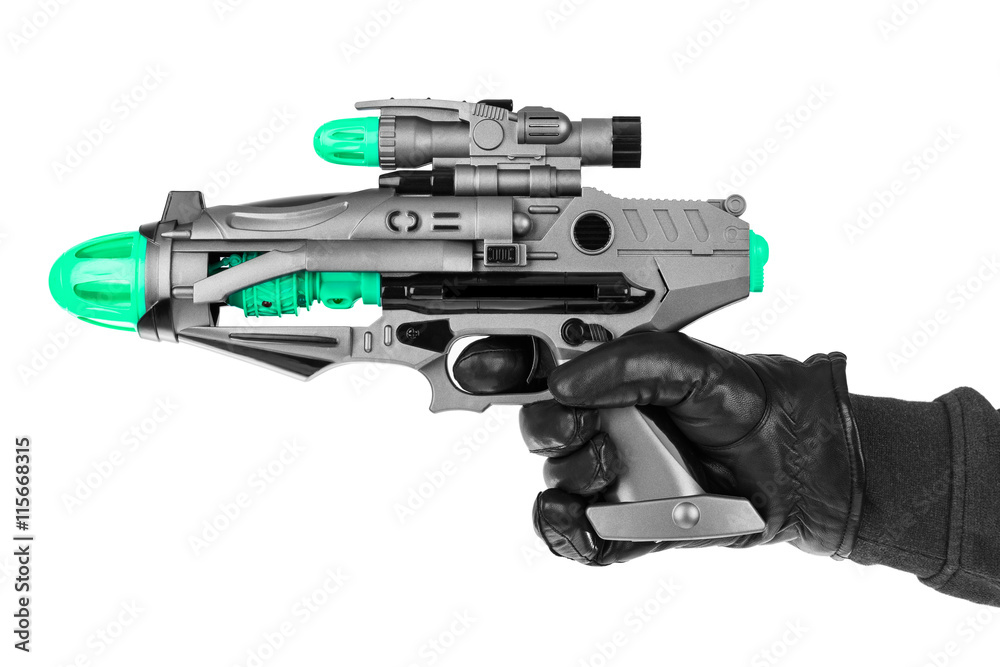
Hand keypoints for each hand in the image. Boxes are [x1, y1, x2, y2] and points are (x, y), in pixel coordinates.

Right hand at [453, 332, 864, 564]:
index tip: (482, 365)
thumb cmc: (752, 402)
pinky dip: (566, 533)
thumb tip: (566, 382)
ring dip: (572, 476)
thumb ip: (632, 361)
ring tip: (617, 467)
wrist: (800, 466)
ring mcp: (610, 478)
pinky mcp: (624, 526)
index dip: (500, 364)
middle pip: (536, 429)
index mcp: (608, 376)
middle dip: (549, 429)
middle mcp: (601, 425)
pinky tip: (584, 520)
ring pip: (552, 482)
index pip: (537, 367)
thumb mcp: (696, 363)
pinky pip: (573, 538)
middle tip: (584, 425)